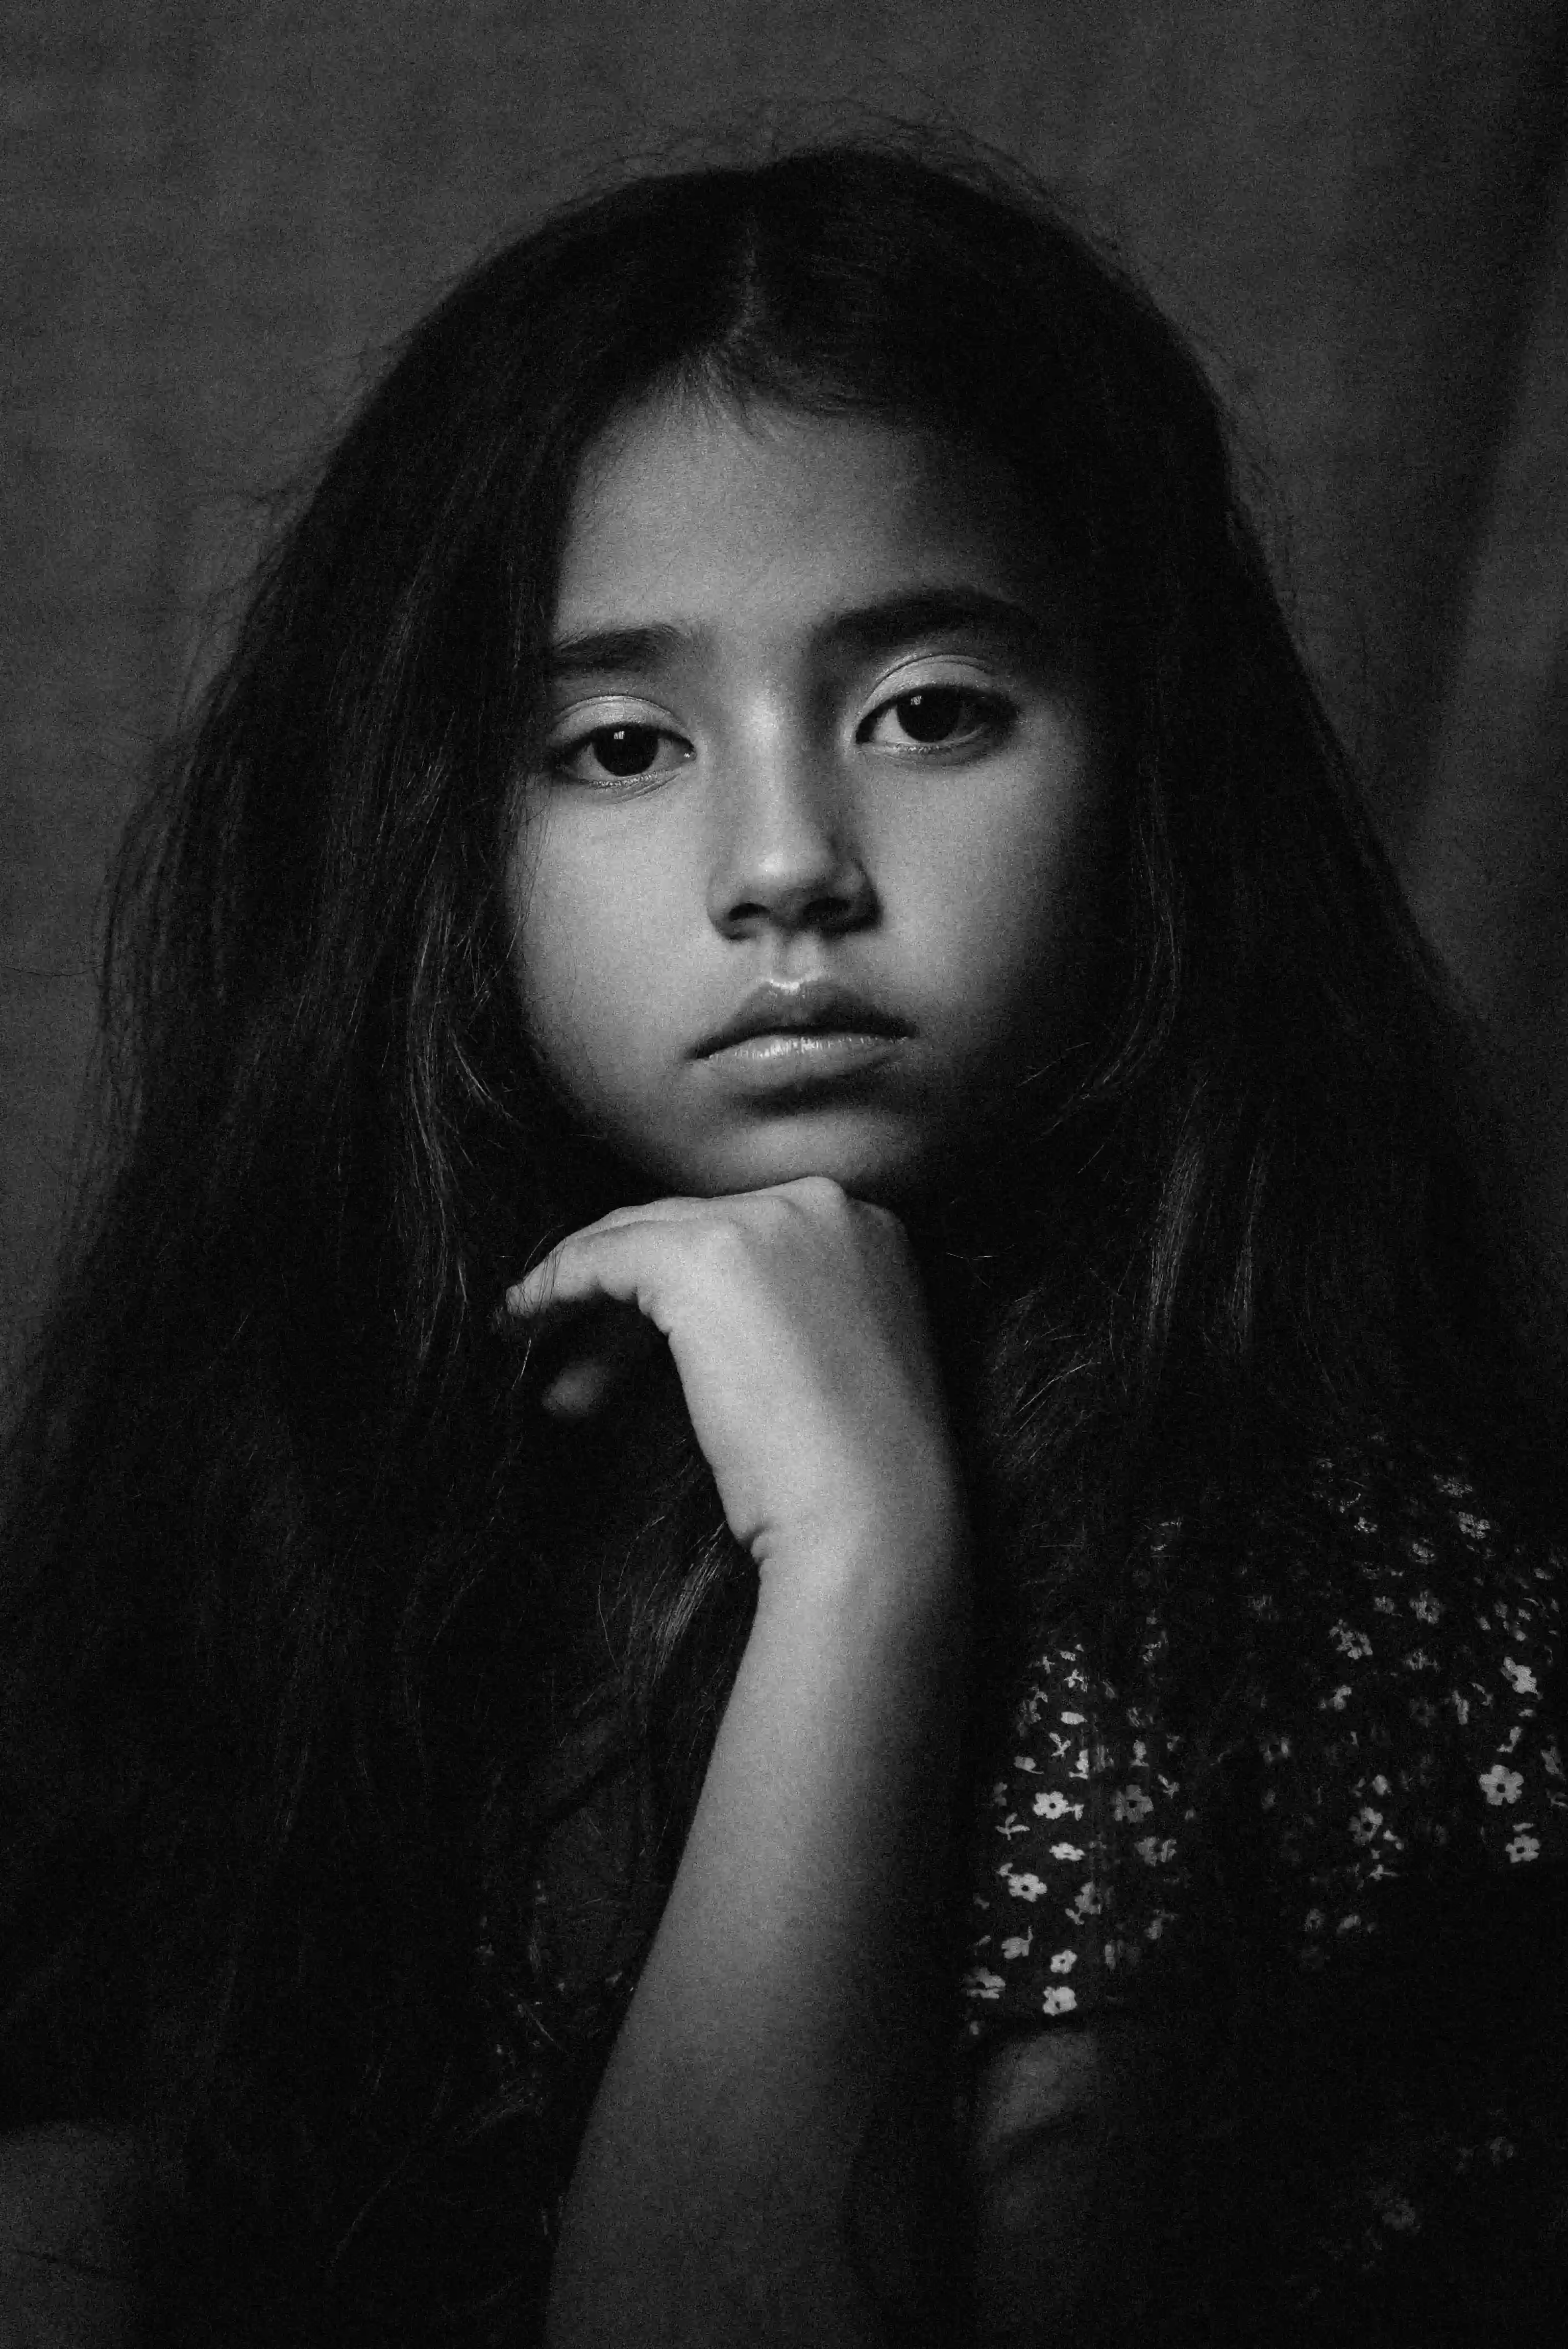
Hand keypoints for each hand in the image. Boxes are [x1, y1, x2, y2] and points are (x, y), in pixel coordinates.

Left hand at [504, 1177, 963, 1572]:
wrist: (874, 1524)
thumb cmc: (857, 1478)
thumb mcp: (832, 1364)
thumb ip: (777, 1316)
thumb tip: (686, 1320)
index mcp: (866, 1226)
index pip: (743, 1240)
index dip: (677, 1295)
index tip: (633, 1351)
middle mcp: (821, 1205)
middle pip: (690, 1236)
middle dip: (627, 1303)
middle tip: (577, 1370)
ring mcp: (765, 1222)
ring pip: (642, 1239)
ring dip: (585, 1297)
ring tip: (534, 1350)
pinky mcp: (704, 1257)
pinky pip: (603, 1255)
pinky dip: (555, 1284)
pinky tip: (520, 1317)